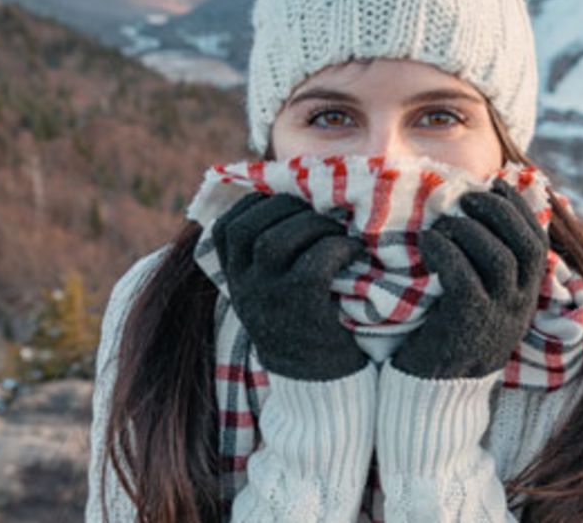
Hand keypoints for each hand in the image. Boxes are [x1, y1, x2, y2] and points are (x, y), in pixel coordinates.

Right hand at [212, 191, 369, 380]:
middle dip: (290, 207)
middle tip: (323, 213)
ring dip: (314, 224)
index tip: (292, 203)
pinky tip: (354, 251)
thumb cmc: (304, 325)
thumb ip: (269, 255)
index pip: (229, 225)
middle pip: (252, 225)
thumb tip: (291, 197)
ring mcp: (268, 299)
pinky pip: (315, 262)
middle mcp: (243, 287)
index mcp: (234, 278)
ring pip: (277, 239)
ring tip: (339, 231)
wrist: (318, 385)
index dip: (261, 203)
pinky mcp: (302, 309)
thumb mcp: (271, 291)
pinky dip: (338, 248)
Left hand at [392, 178, 549, 378]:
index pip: (537, 243)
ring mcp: (497, 317)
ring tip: (445, 219)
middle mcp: (519, 306)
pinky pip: (463, 277)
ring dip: (471, 228)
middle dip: (499, 212)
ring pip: (499, 258)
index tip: (496, 185)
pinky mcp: (467, 324)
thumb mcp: (480, 304)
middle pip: (525, 246)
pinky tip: (428, 241)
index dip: (519, 209)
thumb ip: (486, 270)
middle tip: (468, 195)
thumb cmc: (448, 338)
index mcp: (526, 297)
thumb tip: (477, 219)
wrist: (432, 394)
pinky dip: (446, 251)